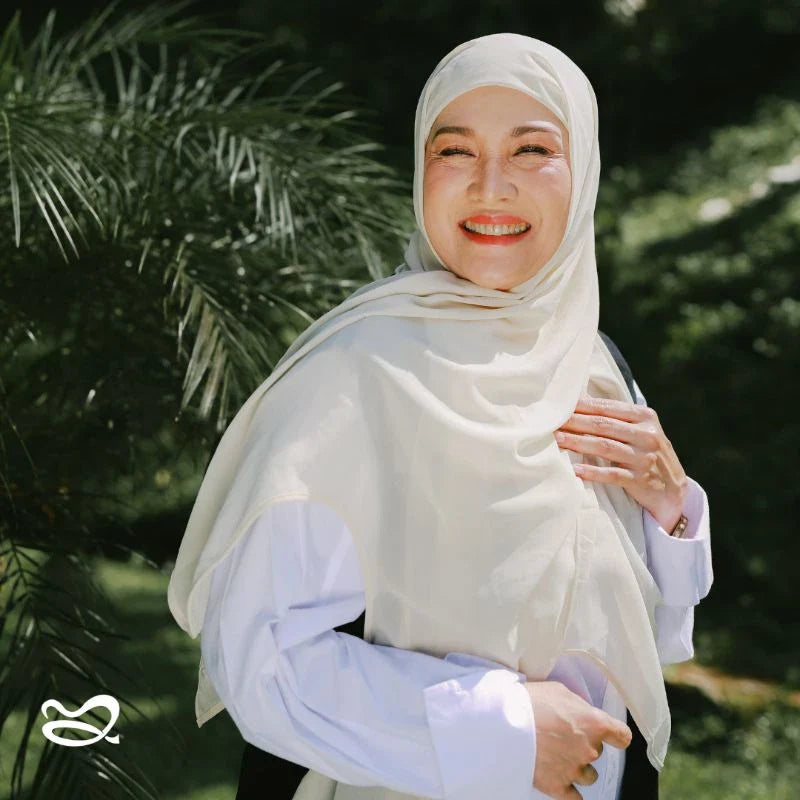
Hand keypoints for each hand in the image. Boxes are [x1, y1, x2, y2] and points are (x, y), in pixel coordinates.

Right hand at [524, 680, 631, 798]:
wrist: (504, 724)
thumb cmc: (531, 702)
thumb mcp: (559, 690)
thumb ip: (578, 705)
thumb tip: (581, 713)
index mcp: (594, 724)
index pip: (622, 736)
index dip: (616, 735)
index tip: (612, 736)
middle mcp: (590, 749)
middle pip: (598, 752)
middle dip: (584, 744)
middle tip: (562, 734)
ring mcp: (575, 770)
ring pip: (589, 776)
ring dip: (578, 766)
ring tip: (558, 755)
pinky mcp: (558, 786)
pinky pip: (575, 797)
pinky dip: (570, 790)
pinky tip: (562, 780)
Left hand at [555, 393, 688, 531]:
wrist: (673, 489)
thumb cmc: (646, 453)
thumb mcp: (640, 430)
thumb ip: (616, 417)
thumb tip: (578, 401)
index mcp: (645, 417)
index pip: (607, 408)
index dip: (581, 407)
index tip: (558, 406)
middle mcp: (647, 435)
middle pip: (603, 426)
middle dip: (574, 423)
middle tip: (550, 422)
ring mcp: (644, 458)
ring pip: (604, 447)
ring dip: (577, 443)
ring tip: (556, 440)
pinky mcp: (640, 479)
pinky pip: (612, 474)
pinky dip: (592, 472)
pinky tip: (574, 470)